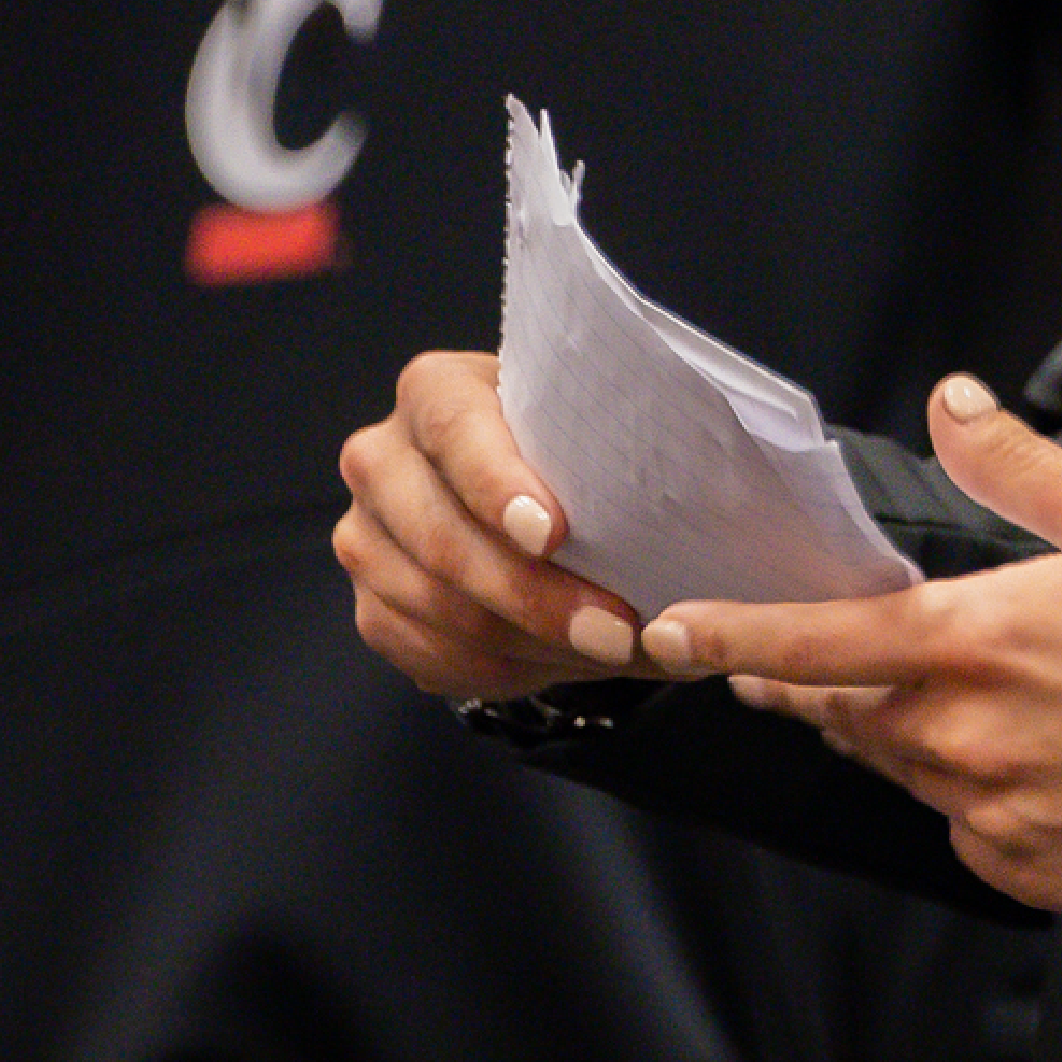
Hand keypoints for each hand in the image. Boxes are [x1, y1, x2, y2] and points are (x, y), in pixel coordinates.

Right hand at [333, 349, 647, 700]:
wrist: (524, 497)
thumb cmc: (569, 453)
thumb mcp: (592, 434)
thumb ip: (626, 466)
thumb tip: (696, 548)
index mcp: (435, 391)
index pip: (455, 429)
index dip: (498, 484)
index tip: (554, 534)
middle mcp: (381, 459)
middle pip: (442, 538)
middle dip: (533, 595)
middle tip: (615, 630)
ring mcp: (365, 539)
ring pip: (436, 607)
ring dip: (529, 642)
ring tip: (608, 651)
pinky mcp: (370, 609)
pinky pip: (429, 654)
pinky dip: (503, 669)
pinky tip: (562, 662)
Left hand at [637, 375, 1061, 918]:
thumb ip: (1022, 468)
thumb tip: (950, 403)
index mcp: (987, 639)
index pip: (824, 640)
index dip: (735, 637)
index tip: (666, 633)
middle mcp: (975, 736)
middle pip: (854, 714)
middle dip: (840, 684)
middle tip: (871, 656)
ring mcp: (1002, 816)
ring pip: (910, 773)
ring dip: (919, 735)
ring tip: (1005, 699)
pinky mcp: (1035, 873)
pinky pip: (969, 831)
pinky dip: (983, 796)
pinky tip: (1054, 762)